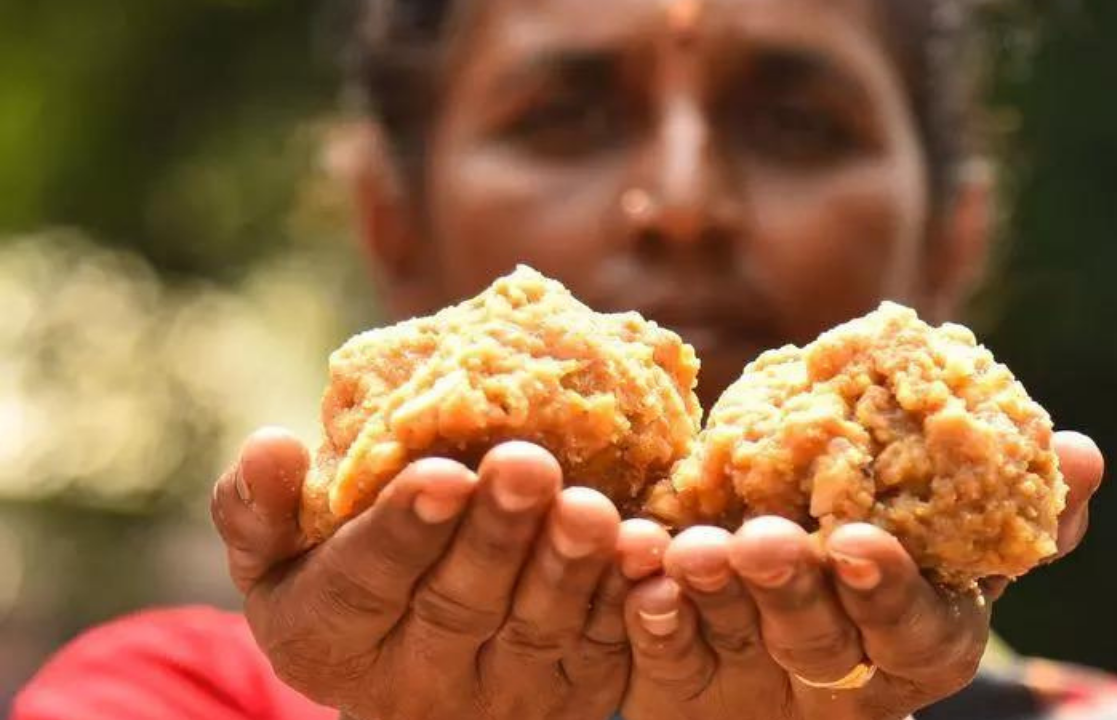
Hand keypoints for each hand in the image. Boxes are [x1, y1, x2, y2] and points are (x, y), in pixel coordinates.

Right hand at [211, 428, 670, 719]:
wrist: (413, 670)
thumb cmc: (336, 581)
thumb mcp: (276, 555)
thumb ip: (260, 508)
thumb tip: (269, 445)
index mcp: (331, 637)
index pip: (367, 582)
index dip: (403, 530)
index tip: (438, 474)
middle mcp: (414, 680)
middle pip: (460, 603)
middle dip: (497, 533)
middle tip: (527, 464)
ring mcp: (501, 691)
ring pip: (539, 627)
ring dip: (569, 566)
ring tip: (590, 507)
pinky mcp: (572, 689)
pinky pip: (606, 645)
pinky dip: (628, 598)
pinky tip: (648, 549)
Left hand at [620, 431, 1104, 719]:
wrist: (742, 644)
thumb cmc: (860, 566)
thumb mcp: (923, 536)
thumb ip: (986, 507)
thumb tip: (1083, 450)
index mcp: (908, 639)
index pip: (916, 632)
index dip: (891, 591)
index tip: (861, 542)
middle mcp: (839, 674)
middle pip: (820, 641)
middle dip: (794, 591)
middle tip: (762, 542)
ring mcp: (758, 688)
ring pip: (737, 642)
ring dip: (716, 590)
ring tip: (689, 547)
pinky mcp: (681, 688)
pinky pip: (665, 654)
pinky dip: (654, 614)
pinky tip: (640, 568)